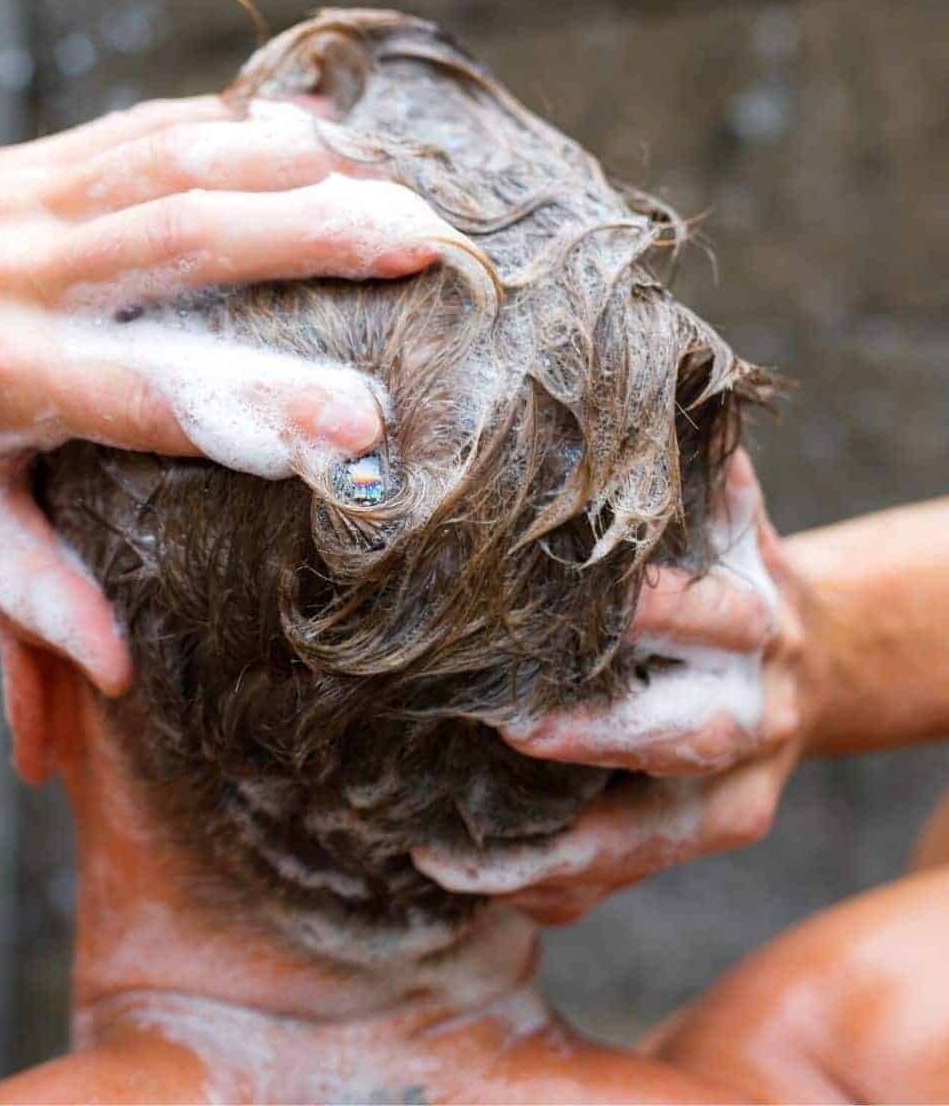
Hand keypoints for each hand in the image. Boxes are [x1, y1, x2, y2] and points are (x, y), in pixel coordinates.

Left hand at [0, 95, 465, 695]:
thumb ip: (35, 598)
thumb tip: (122, 678)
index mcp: (11, 378)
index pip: (160, 395)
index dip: (266, 407)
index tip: (364, 423)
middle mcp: (24, 275)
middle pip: (188, 241)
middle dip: (316, 237)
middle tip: (423, 241)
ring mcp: (26, 203)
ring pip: (174, 163)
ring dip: (289, 164)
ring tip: (391, 177)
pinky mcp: (26, 163)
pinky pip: (139, 128)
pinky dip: (229, 122)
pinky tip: (303, 128)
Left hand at [417, 451, 815, 921]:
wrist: (811, 658)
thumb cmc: (727, 575)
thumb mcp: (721, 513)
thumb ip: (675, 470)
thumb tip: (615, 366)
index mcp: (753, 614)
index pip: (711, 613)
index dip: (657, 612)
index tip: (586, 606)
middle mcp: (753, 704)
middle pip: (689, 735)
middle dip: (602, 737)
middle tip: (508, 731)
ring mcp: (742, 784)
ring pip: (657, 836)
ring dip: (555, 854)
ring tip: (445, 862)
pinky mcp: (717, 834)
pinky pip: (638, 877)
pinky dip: (564, 890)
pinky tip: (482, 886)